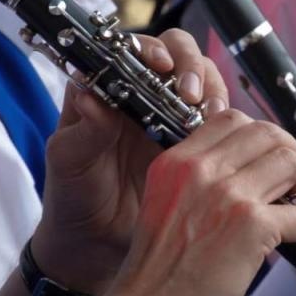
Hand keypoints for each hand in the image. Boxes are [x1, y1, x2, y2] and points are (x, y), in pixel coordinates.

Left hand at [33, 28, 228, 291]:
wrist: (95, 245)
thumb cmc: (74, 197)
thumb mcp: (69, 163)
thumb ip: (83, 129)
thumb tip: (91, 97)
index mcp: (107, 88)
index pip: (134, 49)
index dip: (151, 49)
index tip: (161, 67)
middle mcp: (142, 94)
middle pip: (178, 54)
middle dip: (190, 65)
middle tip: (191, 94)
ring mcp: (171, 115)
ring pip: (203, 80)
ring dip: (211, 88)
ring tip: (210, 113)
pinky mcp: (195, 141)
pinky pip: (218, 118)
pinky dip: (226, 119)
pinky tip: (226, 134)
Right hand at [104, 108, 295, 295]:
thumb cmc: (157, 273)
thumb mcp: (165, 206)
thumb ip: (198, 183)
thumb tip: (248, 175)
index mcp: (177, 161)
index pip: (232, 119)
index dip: (263, 136)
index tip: (275, 158)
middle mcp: (201, 170)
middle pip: (268, 133)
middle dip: (293, 152)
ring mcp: (229, 194)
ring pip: (291, 162)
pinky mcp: (252, 225)